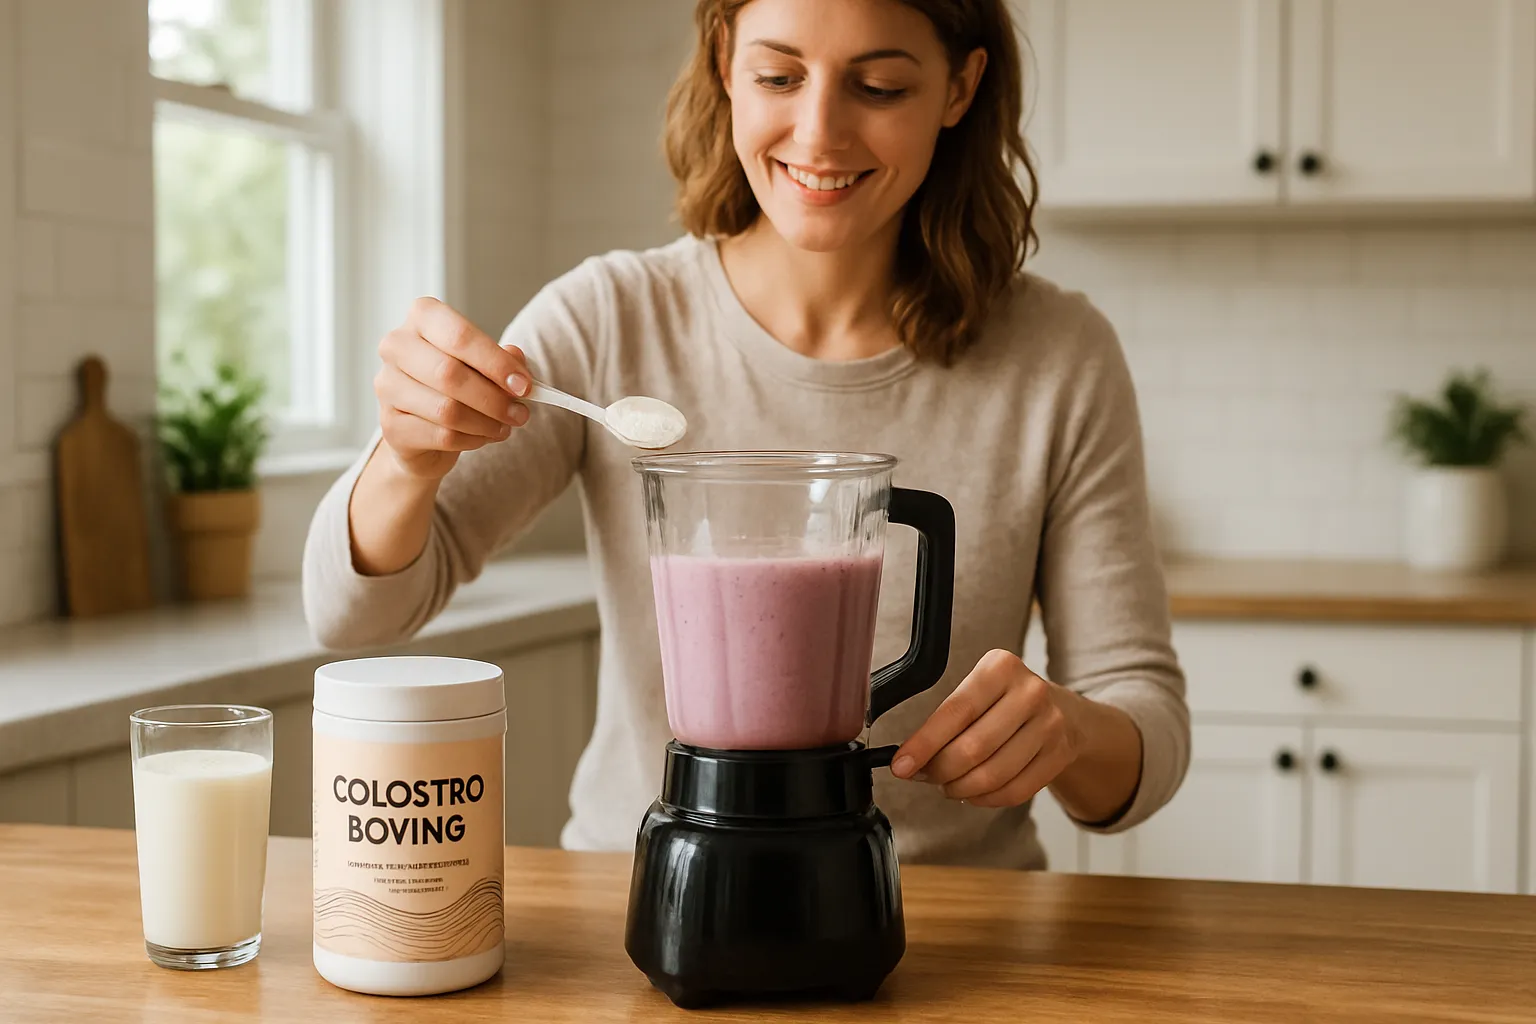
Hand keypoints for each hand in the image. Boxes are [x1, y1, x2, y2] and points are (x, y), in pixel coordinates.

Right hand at [375, 297, 532, 479]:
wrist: (421, 427)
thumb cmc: (454, 385)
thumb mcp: (482, 364)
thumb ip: (502, 360)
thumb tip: (517, 366)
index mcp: (422, 317)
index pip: (459, 336)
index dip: (495, 363)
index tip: (524, 385)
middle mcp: (397, 346)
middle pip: (450, 374)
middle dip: (494, 398)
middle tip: (520, 412)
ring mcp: (387, 385)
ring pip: (446, 410)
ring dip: (486, 423)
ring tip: (505, 426)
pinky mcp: (389, 424)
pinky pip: (441, 435)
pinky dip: (472, 439)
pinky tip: (482, 437)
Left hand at [889, 649, 1085, 807]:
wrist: (1061, 711)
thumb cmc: (1004, 702)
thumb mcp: (976, 691)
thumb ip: (944, 719)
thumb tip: (909, 759)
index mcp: (1001, 668)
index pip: (955, 712)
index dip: (924, 744)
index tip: (901, 765)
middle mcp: (1030, 692)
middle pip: (973, 748)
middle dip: (940, 771)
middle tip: (927, 776)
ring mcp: (1050, 725)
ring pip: (993, 775)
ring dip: (961, 788)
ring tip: (949, 785)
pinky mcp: (1059, 755)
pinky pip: (1014, 792)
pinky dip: (985, 799)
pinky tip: (973, 792)